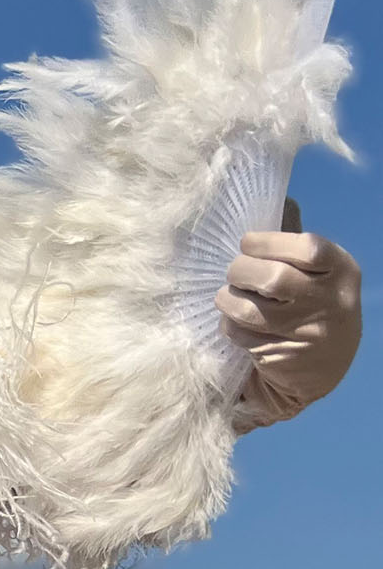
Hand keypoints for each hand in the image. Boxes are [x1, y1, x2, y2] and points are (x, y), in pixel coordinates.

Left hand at [216, 229, 360, 428]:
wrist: (324, 365)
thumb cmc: (312, 301)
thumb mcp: (318, 272)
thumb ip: (293, 246)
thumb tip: (269, 203)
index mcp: (342, 270)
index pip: (307, 248)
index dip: (267, 242)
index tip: (247, 243)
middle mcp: (331, 301)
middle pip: (271, 278)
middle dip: (239, 270)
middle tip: (236, 272)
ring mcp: (308, 333)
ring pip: (247, 309)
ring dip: (227, 299)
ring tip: (230, 296)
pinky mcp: (282, 356)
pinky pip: (239, 334)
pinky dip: (229, 325)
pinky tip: (237, 322)